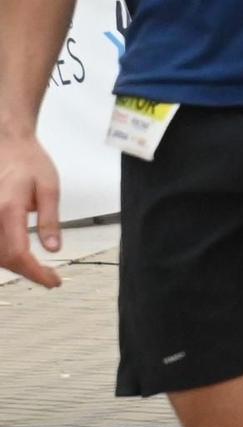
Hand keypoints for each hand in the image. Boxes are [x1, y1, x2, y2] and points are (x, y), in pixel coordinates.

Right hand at [0, 135, 62, 288]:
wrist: (7, 146)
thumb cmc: (28, 162)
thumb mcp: (49, 187)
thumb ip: (50, 219)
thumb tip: (54, 248)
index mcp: (8, 208)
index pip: (18, 253)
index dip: (35, 273)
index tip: (52, 281)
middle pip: (4, 259)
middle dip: (28, 273)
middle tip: (50, 277)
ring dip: (14, 266)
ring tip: (37, 269)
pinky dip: (3, 255)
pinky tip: (18, 257)